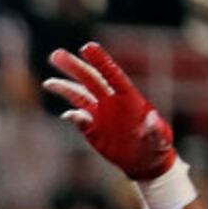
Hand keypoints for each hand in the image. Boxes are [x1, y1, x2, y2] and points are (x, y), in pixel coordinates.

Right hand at [44, 43, 175, 181]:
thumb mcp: (159, 139)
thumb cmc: (156, 147)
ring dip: (64, 88)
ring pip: (79, 96)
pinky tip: (65, 114)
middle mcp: (112, 101)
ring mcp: (100, 114)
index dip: (99, 60)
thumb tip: (150, 119)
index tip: (87, 47)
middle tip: (56, 55)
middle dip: (73, 67)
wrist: (145, 161)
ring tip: (48, 83)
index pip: (111, 74)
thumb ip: (153, 129)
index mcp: (128, 97)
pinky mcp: (92, 128)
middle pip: (89, 80)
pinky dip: (71, 116)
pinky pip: (78, 118)